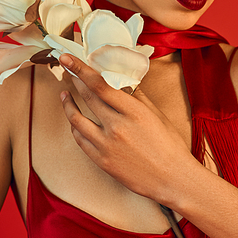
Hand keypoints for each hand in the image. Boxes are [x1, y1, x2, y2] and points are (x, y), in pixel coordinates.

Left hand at [59, 54, 197, 205]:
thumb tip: (123, 81)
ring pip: (77, 120)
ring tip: (64, 94)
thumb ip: (137, 97)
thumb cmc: (170, 146)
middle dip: (74, 80)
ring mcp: (106, 145)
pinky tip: (74, 120)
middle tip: (67, 68)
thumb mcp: (156, 115)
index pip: (100, 85)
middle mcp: (117, 127)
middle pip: (87, 98)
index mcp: (133, 112)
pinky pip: (80, 140)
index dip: (81, 69)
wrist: (172, 179)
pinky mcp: (101, 161)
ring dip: (68, 104)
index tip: (69, 59)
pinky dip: (75, 127)